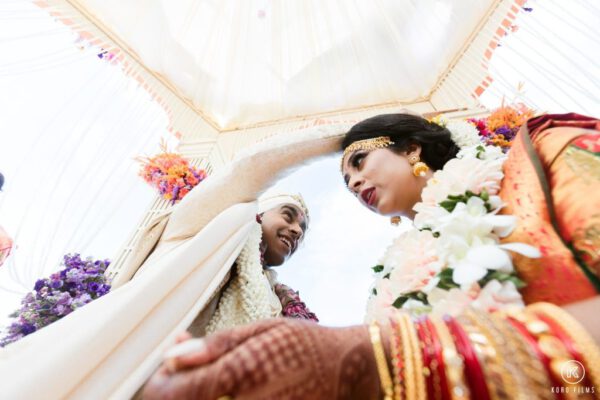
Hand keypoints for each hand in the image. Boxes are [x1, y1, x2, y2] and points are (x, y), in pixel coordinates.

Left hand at [143, 319, 381, 399]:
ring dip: (193, 396)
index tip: (164, 369)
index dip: (159, 383)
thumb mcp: (263, 330)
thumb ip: (217, 345)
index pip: (175, 392)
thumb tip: (175, 355)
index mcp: (240, 374)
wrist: (349, 372)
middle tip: (180, 370)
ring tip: (203, 376)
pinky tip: (223, 389)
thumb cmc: (306, 346)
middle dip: (174, 389)